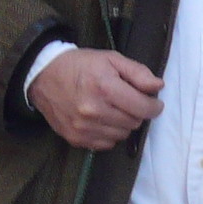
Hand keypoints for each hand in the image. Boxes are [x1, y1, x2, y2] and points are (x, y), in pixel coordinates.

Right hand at [29, 48, 163, 150]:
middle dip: (137, 112)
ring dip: (123, 123)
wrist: (44, 76)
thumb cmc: (81, 65)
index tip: (154, 102)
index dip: (154, 106)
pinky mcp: (76, 139)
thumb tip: (158, 86)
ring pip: (122, 135)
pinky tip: (102, 119)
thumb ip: (138, 72)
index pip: (143, 108)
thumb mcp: (111, 59)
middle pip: (134, 122)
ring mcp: (83, 128)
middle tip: (129, 101)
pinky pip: (107, 143)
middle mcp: (93, 111)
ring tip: (113, 109)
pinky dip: (109, 133)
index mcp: (104, 87)